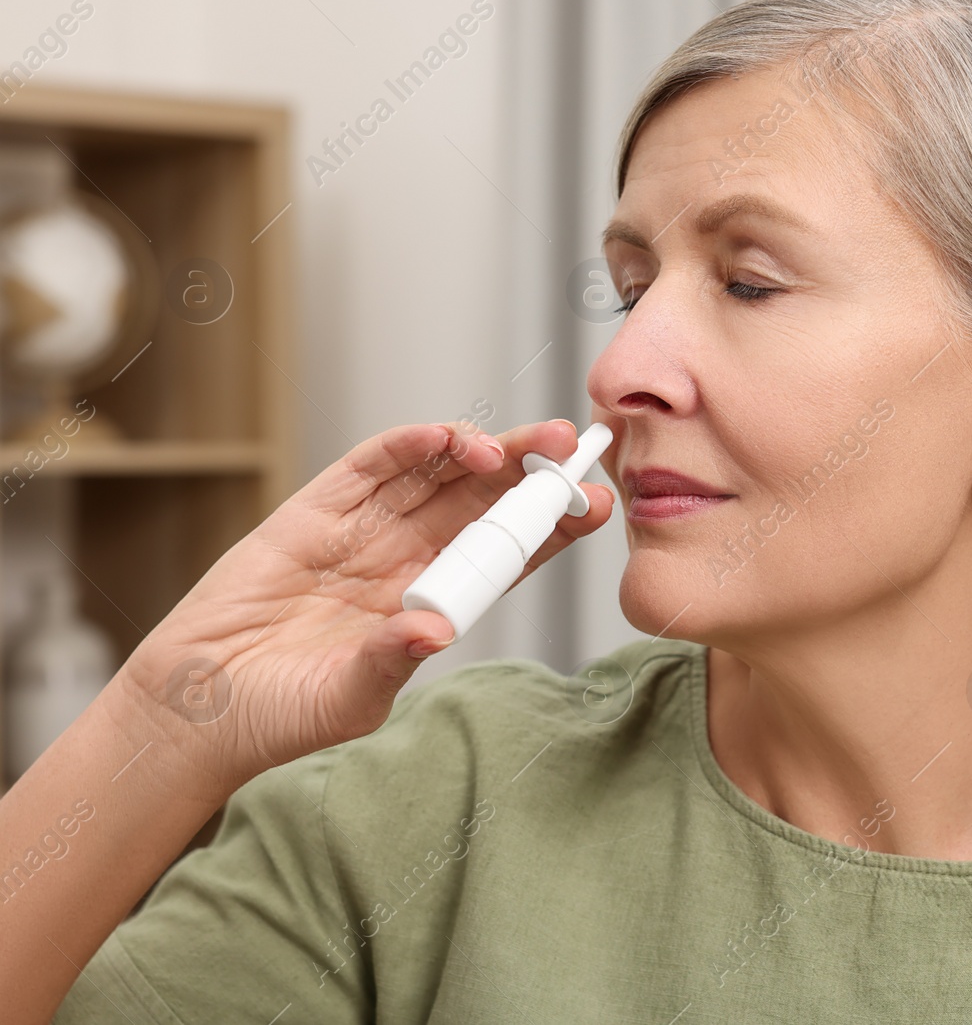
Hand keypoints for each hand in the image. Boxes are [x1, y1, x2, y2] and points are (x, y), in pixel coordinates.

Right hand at [113, 420, 612, 789]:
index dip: (549, 527)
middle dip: (531, 472)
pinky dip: (409, 445)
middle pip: (482, 501)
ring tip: (529, 442)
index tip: (595, 506)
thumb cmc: (280, 714)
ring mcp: (362, 529)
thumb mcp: (350, 696)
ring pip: (436, 473)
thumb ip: (392, 660)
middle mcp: (405, 557)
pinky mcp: (315, 510)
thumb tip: (434, 630)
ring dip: (483, 450)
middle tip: (576, 448)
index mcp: (431, 601)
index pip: (506, 554)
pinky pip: (371, 466)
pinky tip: (448, 438)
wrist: (196, 708)